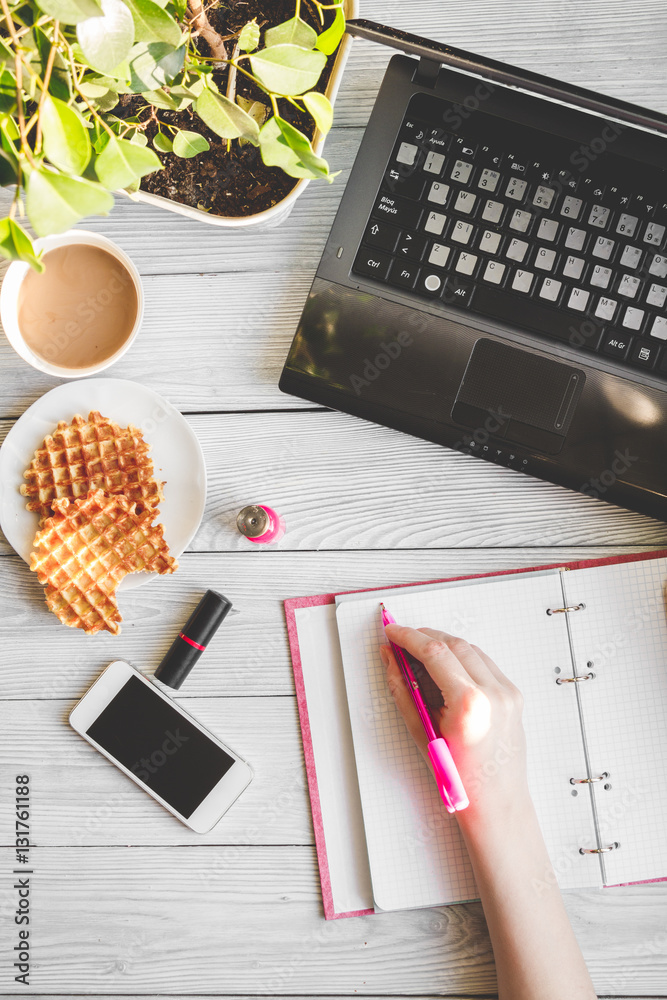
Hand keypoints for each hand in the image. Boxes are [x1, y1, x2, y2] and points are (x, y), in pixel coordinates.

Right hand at [381, 625, 528, 821]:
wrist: (495, 801)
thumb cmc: (458, 777)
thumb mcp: (421, 732)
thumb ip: (403, 689)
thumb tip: (390, 659)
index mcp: (470, 704)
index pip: (435, 652)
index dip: (409, 637)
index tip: (392, 632)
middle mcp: (494, 693)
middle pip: (454, 645)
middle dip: (425, 637)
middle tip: (402, 640)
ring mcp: (508, 693)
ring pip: (471, 650)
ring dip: (444, 645)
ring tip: (421, 653)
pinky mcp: (514, 695)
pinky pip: (485, 664)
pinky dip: (463, 658)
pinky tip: (446, 667)